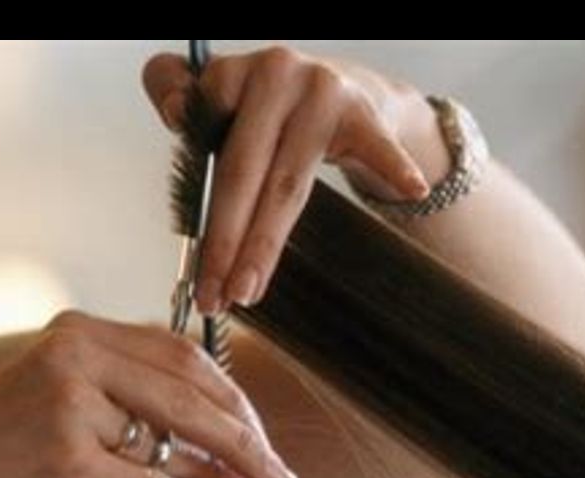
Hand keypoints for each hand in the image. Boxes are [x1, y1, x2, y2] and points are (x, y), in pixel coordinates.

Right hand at [0, 310, 297, 477]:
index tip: (261, 433)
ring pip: (171, 438)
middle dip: (246, 436)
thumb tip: (234, 443)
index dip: (233, 397)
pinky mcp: (63, 455)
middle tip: (280, 471)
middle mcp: (76, 353)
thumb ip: (143, 406)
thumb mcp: (75, 404)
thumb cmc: (9, 446)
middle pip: (191, 393)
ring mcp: (68, 402)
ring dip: (222, 470)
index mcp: (83, 330)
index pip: (183, 356)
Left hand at [142, 45, 438, 313]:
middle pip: (242, 172)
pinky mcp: (366, 113)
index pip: (202, 142)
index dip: (193, 202)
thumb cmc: (271, 106)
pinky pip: (380, 148)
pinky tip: (411, 190)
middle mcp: (276, 74)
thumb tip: (173, 114)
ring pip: (289, 184)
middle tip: (214, 297)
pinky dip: (396, 167)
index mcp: (233, 73)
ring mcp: (324, 94)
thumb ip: (183, 98)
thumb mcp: (223, 98)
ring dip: (266, 244)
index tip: (186, 255)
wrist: (346, 87)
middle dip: (224, 242)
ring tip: (249, 292)